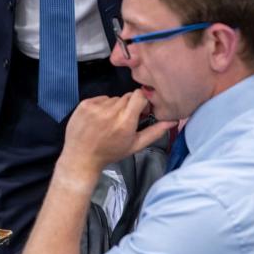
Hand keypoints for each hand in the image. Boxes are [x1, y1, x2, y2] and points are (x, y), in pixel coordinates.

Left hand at [60, 90, 175, 179]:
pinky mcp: (85, 104)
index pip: (139, 95)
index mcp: (125, 121)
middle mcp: (111, 112)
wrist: (81, 157)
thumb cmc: (109, 153)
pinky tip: (98, 119)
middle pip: (127, 97)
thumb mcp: (134, 145)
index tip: (140, 110)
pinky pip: (100, 98)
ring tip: (108, 122)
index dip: (142, 101)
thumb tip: (172, 121)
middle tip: (123, 120)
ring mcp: (96, 107)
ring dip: (114, 107)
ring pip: (113, 98)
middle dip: (128, 106)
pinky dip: (101, 106)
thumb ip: (155, 132)